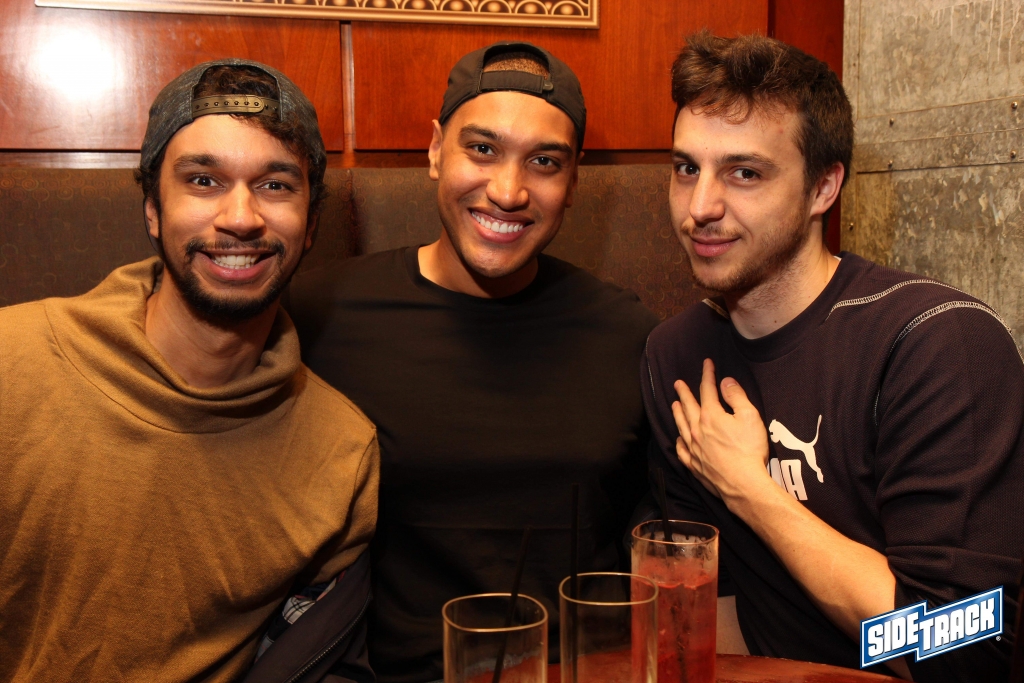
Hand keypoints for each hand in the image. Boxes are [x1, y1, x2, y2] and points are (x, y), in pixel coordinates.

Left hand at [671, 359, 771, 504]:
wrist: (743, 484)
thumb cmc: (749, 450)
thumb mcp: (749, 417)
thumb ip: (736, 397)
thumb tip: (725, 382)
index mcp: (711, 416)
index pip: (707, 390)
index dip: (707, 375)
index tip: (707, 364)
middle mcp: (697, 430)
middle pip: (688, 406)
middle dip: (684, 392)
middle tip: (678, 383)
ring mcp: (694, 449)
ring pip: (681, 426)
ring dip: (677, 413)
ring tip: (674, 405)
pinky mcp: (694, 465)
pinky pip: (682, 450)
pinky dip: (679, 441)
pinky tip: (679, 439)